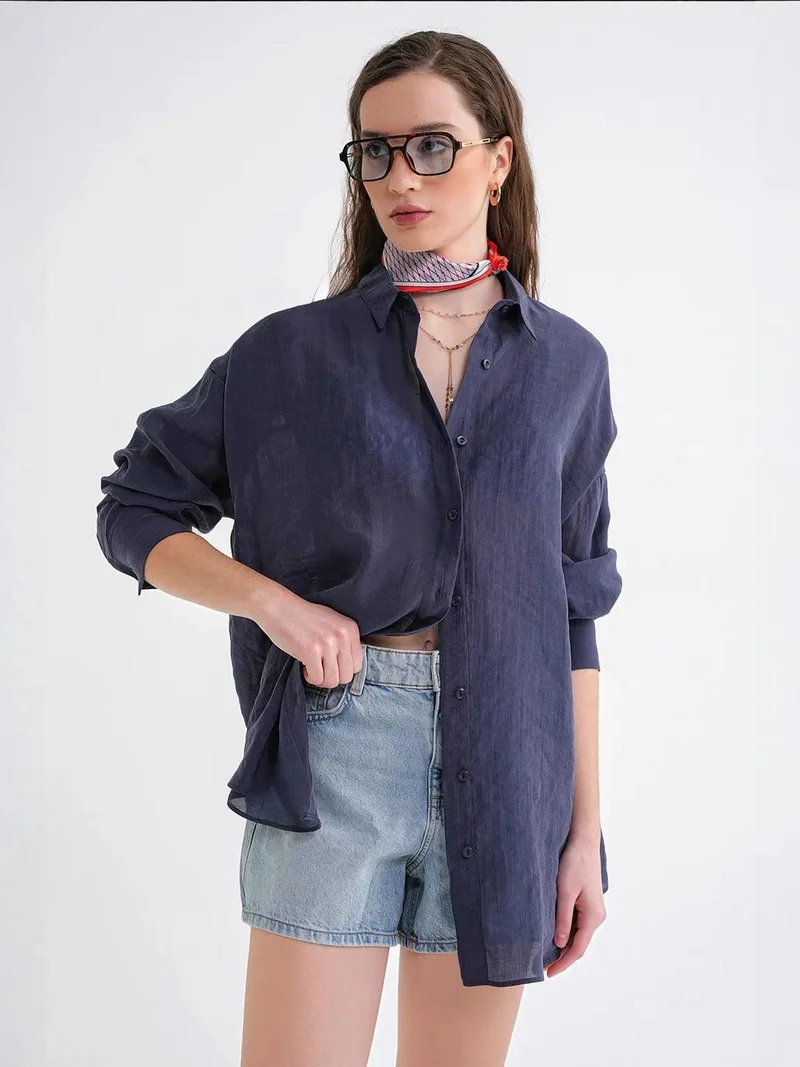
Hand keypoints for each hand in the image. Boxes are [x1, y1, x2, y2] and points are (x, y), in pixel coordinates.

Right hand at [251, 587, 362, 688]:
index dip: (342, 669)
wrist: (278, 606)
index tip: (330, 664)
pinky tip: (303, 665)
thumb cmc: (302, 616)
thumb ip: (343, 641)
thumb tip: (349, 666)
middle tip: (319, 668)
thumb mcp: (332, 622)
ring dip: (320, 678)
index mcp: (351, 629)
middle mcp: (342, 636)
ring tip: (311, 666)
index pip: (357, 665)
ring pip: (332, 681)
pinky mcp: (311, 651)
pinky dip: (309, 677)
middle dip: (331, 677)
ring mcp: (327, 643)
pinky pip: (317, 679)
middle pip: (346, 676)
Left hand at [545, 833, 606, 977]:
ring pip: (577, 935)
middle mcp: (596, 916)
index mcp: (593, 917)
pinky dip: (565, 932)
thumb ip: (562, 918)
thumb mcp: (565, 891)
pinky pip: (576, 923)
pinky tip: (553, 934)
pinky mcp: (587, 902)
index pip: (577, 949)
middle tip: (542, 967)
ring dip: (563, 946)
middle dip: (562, 957)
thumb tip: (559, 944)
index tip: (547, 973)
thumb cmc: (574, 863)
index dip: (563, 963)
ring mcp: (593, 909)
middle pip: (578, 944)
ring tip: (545, 954)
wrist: (583, 840)